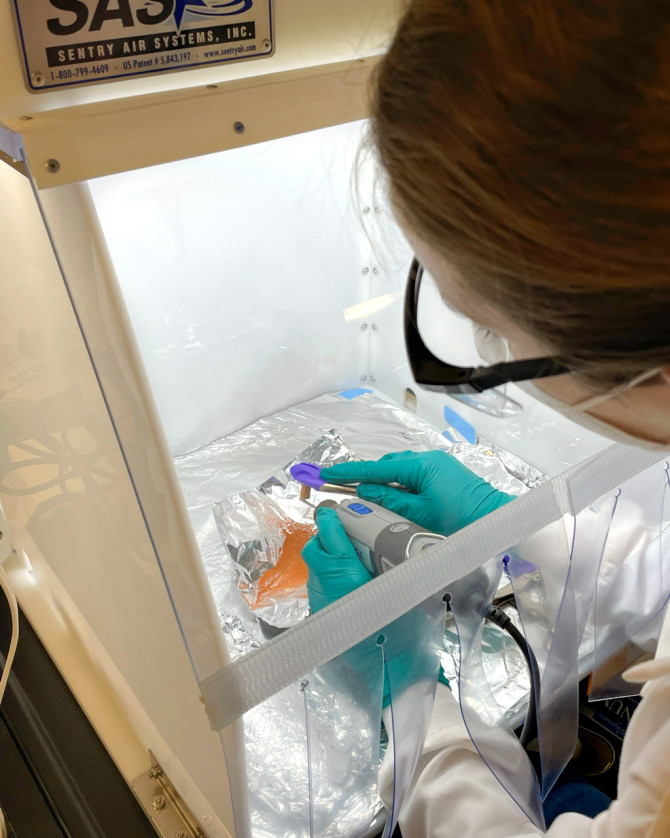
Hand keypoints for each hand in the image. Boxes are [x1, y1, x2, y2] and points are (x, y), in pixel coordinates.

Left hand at [302, 507, 447, 704]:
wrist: (381, 676)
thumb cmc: (396, 634)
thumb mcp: (403, 595)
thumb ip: (404, 573)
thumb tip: (418, 554)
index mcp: (346, 575)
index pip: (330, 537)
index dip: (330, 520)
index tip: (332, 510)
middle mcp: (327, 585)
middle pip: (316, 549)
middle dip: (327, 538)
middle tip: (347, 533)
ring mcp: (319, 601)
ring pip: (316, 568)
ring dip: (327, 559)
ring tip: (350, 557)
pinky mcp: (318, 615)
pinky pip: (319, 586)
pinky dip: (329, 578)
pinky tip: (348, 582)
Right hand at [321, 450, 514, 536]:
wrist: (497, 521)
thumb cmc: (463, 519)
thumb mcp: (421, 513)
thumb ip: (390, 500)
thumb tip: (365, 491)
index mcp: (421, 465)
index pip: (377, 468)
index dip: (349, 472)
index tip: (326, 473)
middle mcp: (428, 459)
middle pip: (387, 466)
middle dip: (366, 477)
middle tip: (342, 489)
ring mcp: (436, 465)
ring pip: (399, 471)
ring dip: (383, 483)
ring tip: (366, 498)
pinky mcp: (442, 474)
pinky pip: (412, 476)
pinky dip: (398, 486)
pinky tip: (391, 499)